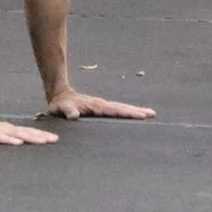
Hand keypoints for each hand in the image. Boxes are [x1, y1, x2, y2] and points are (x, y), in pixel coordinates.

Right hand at [0, 111, 59, 145]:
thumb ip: (2, 135)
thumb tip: (16, 140)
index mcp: (6, 129)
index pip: (26, 132)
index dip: (39, 135)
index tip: (53, 138)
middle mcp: (4, 128)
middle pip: (25, 132)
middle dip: (40, 136)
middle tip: (55, 139)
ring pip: (16, 134)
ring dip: (30, 137)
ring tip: (42, 141)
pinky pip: (0, 137)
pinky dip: (9, 139)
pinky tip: (18, 142)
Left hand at [40, 86, 155, 121]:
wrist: (60, 95)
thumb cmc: (60, 104)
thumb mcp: (60, 108)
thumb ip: (67, 111)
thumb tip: (74, 116)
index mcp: (95, 106)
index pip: (114, 110)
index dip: (126, 113)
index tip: (139, 115)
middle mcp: (102, 104)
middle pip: (122, 108)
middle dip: (136, 111)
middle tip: (152, 114)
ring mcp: (103, 106)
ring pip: (122, 108)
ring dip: (135, 111)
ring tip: (150, 114)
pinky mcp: (102, 108)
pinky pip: (117, 110)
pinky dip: (128, 112)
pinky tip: (136, 115)